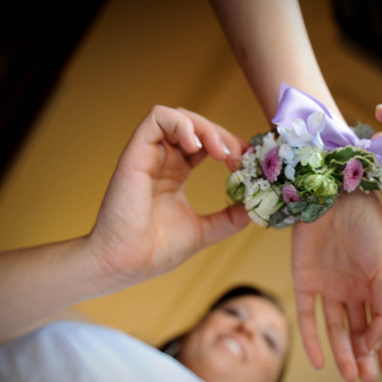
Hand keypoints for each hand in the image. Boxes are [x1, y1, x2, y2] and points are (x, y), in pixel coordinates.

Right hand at [87, 106, 249, 290]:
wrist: (125, 264)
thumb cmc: (155, 250)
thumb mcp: (203, 231)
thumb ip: (228, 219)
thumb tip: (255, 210)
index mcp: (175, 173)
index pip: (206, 143)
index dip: (230, 146)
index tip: (249, 163)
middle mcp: (162, 160)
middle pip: (197, 127)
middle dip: (224, 137)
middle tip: (240, 159)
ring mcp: (148, 155)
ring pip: (180, 117)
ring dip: (207, 128)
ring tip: (221, 153)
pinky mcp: (135, 152)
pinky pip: (157, 117)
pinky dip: (182, 124)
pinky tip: (197, 147)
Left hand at [292, 192, 381, 381]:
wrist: (336, 196)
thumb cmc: (369, 227)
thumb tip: (374, 346)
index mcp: (377, 286)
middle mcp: (353, 288)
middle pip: (360, 332)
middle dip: (365, 358)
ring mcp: (329, 285)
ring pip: (336, 328)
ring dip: (342, 353)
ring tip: (351, 376)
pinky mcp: (304, 279)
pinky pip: (306, 314)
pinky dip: (312, 339)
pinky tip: (319, 361)